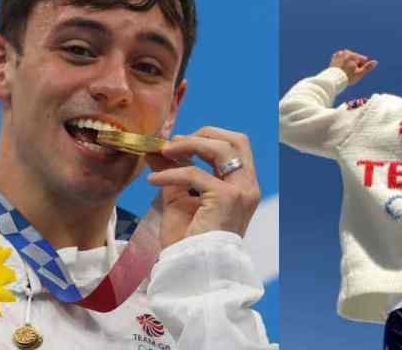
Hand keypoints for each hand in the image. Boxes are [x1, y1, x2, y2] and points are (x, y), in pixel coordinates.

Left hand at [145, 127, 260, 248]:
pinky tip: (153, 181)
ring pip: (219, 148)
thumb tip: (156, 149)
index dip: (209, 137)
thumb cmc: (190, 241)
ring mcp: (241, 191)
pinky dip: (171, 173)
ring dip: (188, 145)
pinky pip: (195, 172)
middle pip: (235, 140)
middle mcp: (248, 187)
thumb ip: (174, 171)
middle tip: (174, 142)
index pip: (236, 147)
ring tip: (163, 152)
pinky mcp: (226, 197)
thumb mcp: (180, 197)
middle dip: (203, 134)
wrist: (192, 268)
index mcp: (243, 187)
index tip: (180, 143)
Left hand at [330, 49, 377, 84]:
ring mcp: (339, 54)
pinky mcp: (334, 58)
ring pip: (348, 58)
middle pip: (355, 58)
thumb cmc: (348, 77)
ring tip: (345, 71)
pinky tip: (341, 68)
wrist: (334, 80)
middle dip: (354, 65)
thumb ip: (368, 67)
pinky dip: (343, 63)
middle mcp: (345, 52)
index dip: (360, 67)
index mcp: (352, 55)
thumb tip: (376, 62)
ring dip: (349, 63)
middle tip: (350, 73)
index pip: (362, 59)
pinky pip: (342, 59)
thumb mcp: (360, 73)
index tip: (355, 73)